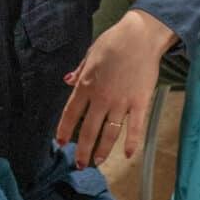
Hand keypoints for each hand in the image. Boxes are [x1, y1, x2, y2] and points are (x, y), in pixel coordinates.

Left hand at [56, 10, 177, 168]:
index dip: (64, 130)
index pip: (71, 113)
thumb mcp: (91, 54)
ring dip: (102, 150)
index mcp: (86, 84)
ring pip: (109, 134)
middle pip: (88, 130)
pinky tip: (128, 155)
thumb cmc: (114, 41)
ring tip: (98, 161)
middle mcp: (101, 97)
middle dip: (82, 149)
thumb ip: (79, 70)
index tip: (60, 143)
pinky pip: (135, 128)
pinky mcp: (140, 103)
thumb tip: (67, 80)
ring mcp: (121, 102)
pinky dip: (132, 143)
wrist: (140, 36)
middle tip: (79, 163)